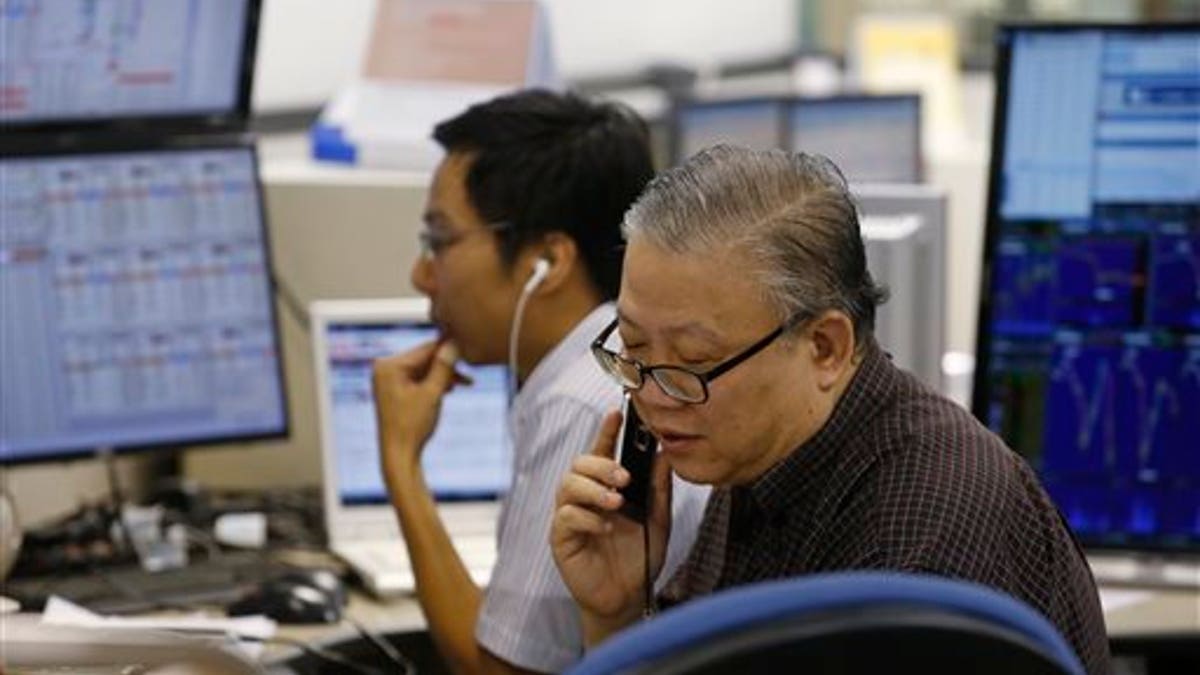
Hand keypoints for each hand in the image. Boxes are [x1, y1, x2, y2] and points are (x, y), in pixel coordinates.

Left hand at [371, 340, 469, 482]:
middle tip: (471, 369)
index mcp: (388, 365)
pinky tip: (450, 389)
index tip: (470, 345)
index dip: (450, 348)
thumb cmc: (411, 426)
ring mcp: (388, 378)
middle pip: (424, 358)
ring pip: (424, 368)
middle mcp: (384, 368)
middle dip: (448, 365)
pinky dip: (434, 382)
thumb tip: (454, 343)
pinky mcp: (394, 388)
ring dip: (444, 375)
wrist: (399, 455)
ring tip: (466, 383)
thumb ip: (443, 366)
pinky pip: (418, 378)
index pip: (425, 349)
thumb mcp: (432, 393)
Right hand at [550, 410, 673, 640]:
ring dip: (594, 490)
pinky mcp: (562, 539)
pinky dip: (588, 518)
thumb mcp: (657, 518)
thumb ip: (658, 487)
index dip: (606, 432)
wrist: (629, 596)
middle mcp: (583, 498)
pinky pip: (566, 517)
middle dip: (601, 465)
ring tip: (616, 502)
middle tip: (624, 478)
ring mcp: (570, 517)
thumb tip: (665, 453)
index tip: (615, 414)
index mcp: (605, 487)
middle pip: (578, 464)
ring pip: (568, 486)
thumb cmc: (639, 556)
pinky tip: (605, 527)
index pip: (602, 452)